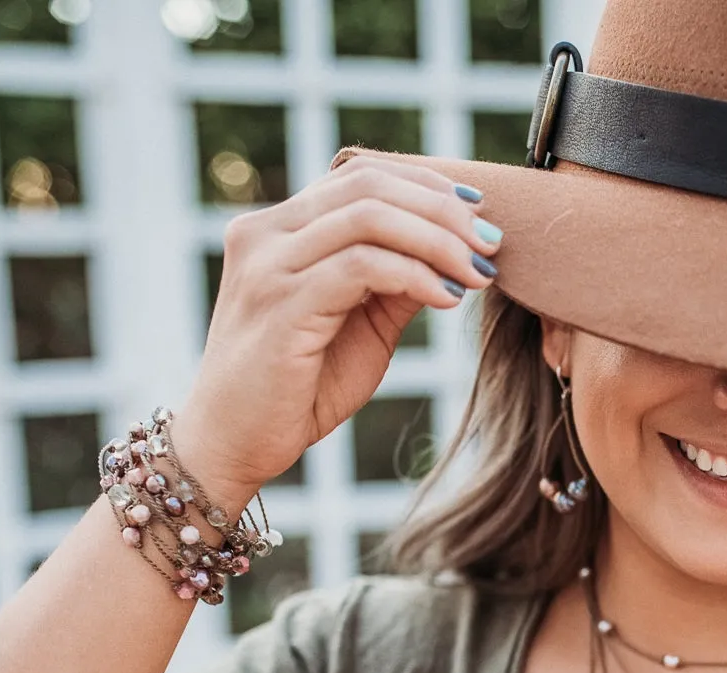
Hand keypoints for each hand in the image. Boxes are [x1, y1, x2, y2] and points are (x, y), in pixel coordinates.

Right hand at [175, 155, 503, 499]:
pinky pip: (362, 267)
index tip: (479, 212)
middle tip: (491, 243)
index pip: (360, 175)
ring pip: (369, 218)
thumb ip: (396, 278)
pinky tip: (448, 298)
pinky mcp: (281, 304)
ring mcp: (267, 266)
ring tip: (478, 272)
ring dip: (438, 240)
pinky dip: (415, 275)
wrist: (236, 444)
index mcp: (278, 228)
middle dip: (442, 210)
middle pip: (368, 186)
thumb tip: (457, 247)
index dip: (427, 185)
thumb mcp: (360, 321)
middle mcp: (265, 234)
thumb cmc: (299, 386)